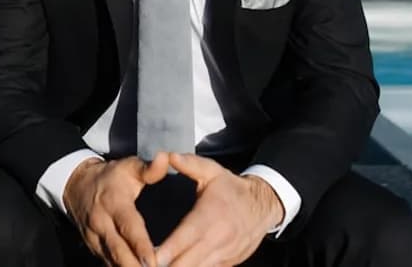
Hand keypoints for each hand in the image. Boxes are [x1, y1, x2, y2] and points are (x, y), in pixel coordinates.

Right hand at [63, 154, 170, 266]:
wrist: (77, 186)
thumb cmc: (111, 178)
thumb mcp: (129, 167)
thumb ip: (149, 168)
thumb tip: (165, 158)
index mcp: (114, 203)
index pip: (129, 227)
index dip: (141, 246)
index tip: (152, 261)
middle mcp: (102, 224)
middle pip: (119, 252)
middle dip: (135, 266)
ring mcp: (95, 238)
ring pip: (112, 262)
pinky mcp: (93, 248)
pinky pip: (107, 264)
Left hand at [155, 152, 283, 266]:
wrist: (263, 205)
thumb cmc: (233, 189)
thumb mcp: (212, 171)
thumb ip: (190, 164)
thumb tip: (169, 156)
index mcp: (209, 216)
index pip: (183, 239)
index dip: (165, 251)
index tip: (150, 256)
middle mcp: (217, 239)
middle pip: (186, 263)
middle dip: (166, 265)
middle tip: (148, 263)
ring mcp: (224, 255)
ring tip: (160, 265)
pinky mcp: (228, 263)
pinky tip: (179, 265)